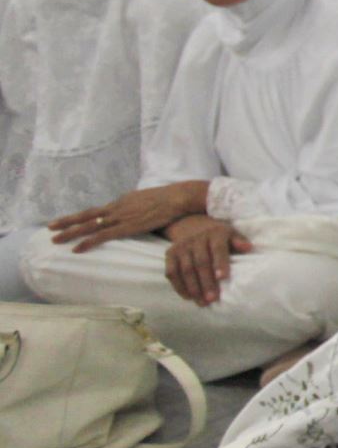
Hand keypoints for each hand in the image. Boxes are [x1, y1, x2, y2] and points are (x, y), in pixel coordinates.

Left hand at [51, 182, 205, 249]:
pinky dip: (87, 242)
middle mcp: (116, 208)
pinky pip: (102, 236)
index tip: (67, 220)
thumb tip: (136, 213)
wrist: (177, 198)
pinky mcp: (126, 227)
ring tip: (55, 239)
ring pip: (89, 225)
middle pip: (87, 215)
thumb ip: (138, 207)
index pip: (96, 210)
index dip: (80, 216)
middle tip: (50, 227)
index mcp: (121, 202)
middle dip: (67, 222)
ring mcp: (120, 217)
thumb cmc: (169, 200)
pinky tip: (76, 249)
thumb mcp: (148, 200)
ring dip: (70, 233)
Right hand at [164, 215, 249, 305]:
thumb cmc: (218, 236)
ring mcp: (181, 247)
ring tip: (202, 303)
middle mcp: (196, 239)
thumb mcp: (231, 234)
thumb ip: (239, 242)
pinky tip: (188, 297)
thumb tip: (248, 248)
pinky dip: (179, 286)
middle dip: (207, 282)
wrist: (192, 225)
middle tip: (213, 299)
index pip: (218, 248)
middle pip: (201, 262)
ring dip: (194, 288)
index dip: (220, 263)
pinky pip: (171, 272)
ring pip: (186, 270)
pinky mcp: (170, 254)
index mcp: (215, 233)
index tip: (223, 278)